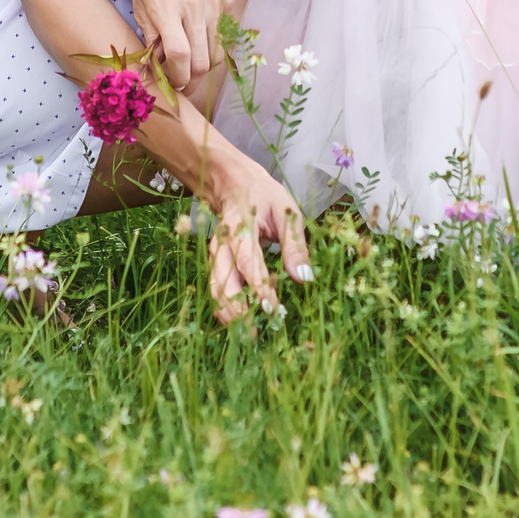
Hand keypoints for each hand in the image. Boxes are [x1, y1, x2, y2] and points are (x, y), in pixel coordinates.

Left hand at [129, 0, 230, 92]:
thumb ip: (149, 32)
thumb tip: (155, 63)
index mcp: (166, 8)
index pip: (179, 57)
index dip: (177, 78)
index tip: (173, 84)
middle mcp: (193, 8)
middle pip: (202, 61)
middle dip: (193, 79)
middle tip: (183, 82)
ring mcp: (213, 3)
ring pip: (217, 51)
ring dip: (204, 63)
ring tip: (192, 61)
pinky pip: (224, 31)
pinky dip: (213, 40)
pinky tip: (200, 33)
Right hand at [203, 154, 313, 323]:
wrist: (233, 184)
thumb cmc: (264, 197)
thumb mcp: (286, 212)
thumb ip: (295, 245)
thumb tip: (304, 278)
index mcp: (241, 227)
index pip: (248, 262)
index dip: (258, 288)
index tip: (272, 310)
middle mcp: (222, 244)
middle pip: (222, 282)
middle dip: (237, 310)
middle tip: (255, 334)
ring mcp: (215, 254)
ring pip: (215, 289)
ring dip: (228, 313)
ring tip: (247, 334)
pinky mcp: (215, 263)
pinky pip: (215, 288)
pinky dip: (225, 308)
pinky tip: (240, 322)